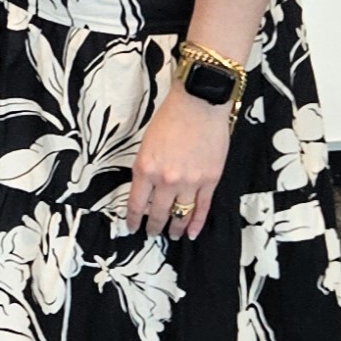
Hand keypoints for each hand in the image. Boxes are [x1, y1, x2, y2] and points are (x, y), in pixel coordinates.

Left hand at [124, 81, 230, 240]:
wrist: (197, 105)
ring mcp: (189, 182)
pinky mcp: (210, 181)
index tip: (131, 227)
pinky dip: (196, 223)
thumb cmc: (170, 118)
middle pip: (158, 213)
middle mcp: (165, 180)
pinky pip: (202, 208)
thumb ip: (146, 168)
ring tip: (171, 235)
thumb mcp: (146, 144)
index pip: (136, 203)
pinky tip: (191, 232)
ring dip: (174, 228)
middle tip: (151, 234)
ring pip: (180, 214)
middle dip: (153, 227)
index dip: (133, 219)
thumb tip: (146, 189)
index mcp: (145, 168)